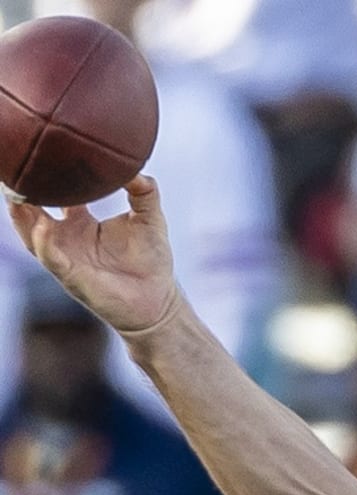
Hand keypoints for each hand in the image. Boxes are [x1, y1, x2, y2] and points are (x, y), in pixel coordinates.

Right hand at [7, 174, 179, 335]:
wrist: (158, 302)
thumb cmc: (151, 261)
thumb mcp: (150, 219)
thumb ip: (144, 191)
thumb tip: (136, 168)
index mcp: (79, 220)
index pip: (53, 190)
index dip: (45, 171)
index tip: (40, 146)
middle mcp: (65, 236)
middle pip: (30, 208)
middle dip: (18, 188)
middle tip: (11, 165)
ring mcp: (64, 256)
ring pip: (31, 231)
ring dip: (20, 212)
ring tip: (12, 190)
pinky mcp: (70, 276)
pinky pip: (52, 257)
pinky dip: (45, 242)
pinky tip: (45, 226)